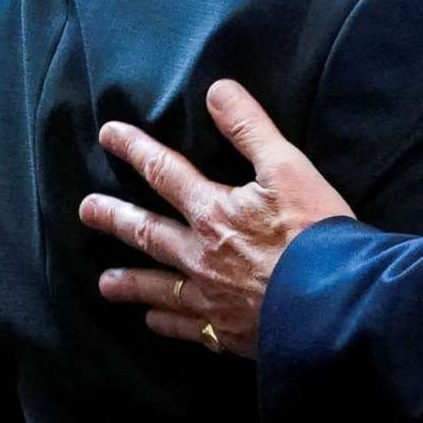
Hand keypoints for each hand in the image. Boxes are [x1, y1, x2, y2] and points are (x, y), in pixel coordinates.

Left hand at [83, 80, 352, 356]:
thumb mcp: (288, 168)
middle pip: (148, 233)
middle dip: (115, 218)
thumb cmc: (316, 232)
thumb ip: (250, 129)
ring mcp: (211, 297)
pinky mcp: (227, 331)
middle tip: (87, 211)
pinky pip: (187, 327)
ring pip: (159, 287)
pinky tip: (154, 322)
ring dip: (131, 283)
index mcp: (213, 212)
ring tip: (105, 284)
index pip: (165, 173)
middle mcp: (201, 255)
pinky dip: (167, 322)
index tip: (108, 135)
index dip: (136, 150)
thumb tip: (216, 91)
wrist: (335, 303)